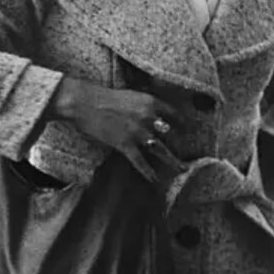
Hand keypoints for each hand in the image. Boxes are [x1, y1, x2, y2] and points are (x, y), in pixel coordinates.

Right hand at [48, 75, 185, 182]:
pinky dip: (147, 171)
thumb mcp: (132, 95)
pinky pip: (140, 161)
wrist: (85, 102)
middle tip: (186, 150)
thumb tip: (153, 115)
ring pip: (160, 149)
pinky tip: (154, 178)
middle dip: (179, 143)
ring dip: (172, 160)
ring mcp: (137, 132)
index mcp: (151, 102)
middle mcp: (148, 117)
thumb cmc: (105, 97)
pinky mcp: (124, 144)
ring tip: (182, 169)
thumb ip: (144, 106)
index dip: (182, 122)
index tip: (188, 129)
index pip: (173, 113)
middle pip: (170, 133)